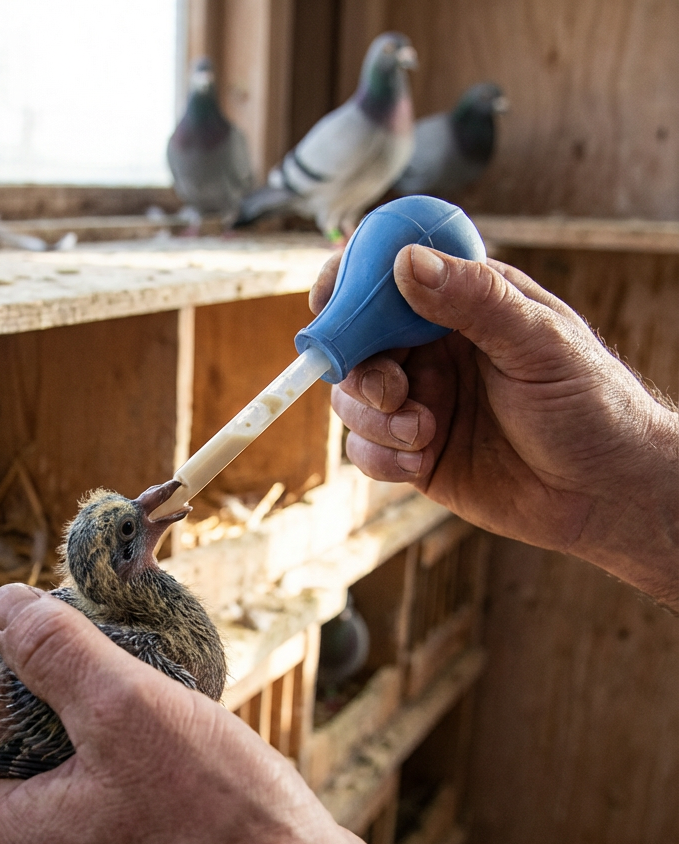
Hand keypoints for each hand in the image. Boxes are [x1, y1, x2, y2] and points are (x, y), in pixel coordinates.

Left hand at [0, 584, 542, 843]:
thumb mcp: (129, 710)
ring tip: (145, 704)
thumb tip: (1, 607)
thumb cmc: (221, 824)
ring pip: (72, 812)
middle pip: (10, 794)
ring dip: (96, 754)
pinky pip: (121, 836)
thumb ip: (57, 654)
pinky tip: (187, 756)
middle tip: (89, 674)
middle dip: (41, 726)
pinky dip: (135, 790)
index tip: (14, 675)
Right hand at [312, 245, 677, 609]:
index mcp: (461, 308)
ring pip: (350, 401)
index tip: (327, 303)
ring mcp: (418, 404)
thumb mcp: (538, 343)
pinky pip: (364, 451)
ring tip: (423, 435)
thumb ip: (474, 301)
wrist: (604, 493)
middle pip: (355, 346)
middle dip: (360, 371)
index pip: (388, 279)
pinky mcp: (411, 455)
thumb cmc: (590, 405)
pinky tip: (422, 463)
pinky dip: (380, 459)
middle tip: (392, 392)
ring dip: (373, 420)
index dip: (349, 285)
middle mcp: (432, 352)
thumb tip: (407, 262)